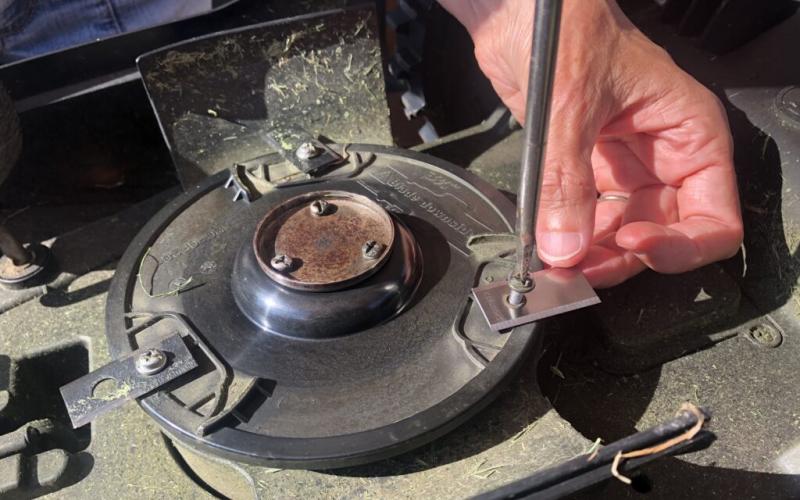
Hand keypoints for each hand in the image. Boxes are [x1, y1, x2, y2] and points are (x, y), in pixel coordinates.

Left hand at [438, 0, 742, 286]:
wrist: (517, 10)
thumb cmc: (564, 28)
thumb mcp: (571, 107)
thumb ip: (567, 183)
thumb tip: (566, 248)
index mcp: (687, 133)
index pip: (713, 216)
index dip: (678, 245)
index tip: (634, 244)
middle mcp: (661, 155)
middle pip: (663, 232)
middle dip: (625, 257)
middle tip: (581, 271)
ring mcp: (623, 164)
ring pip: (622, 230)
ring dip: (594, 254)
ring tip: (560, 266)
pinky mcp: (586, 167)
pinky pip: (588, 216)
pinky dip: (571, 236)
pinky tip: (549, 246)